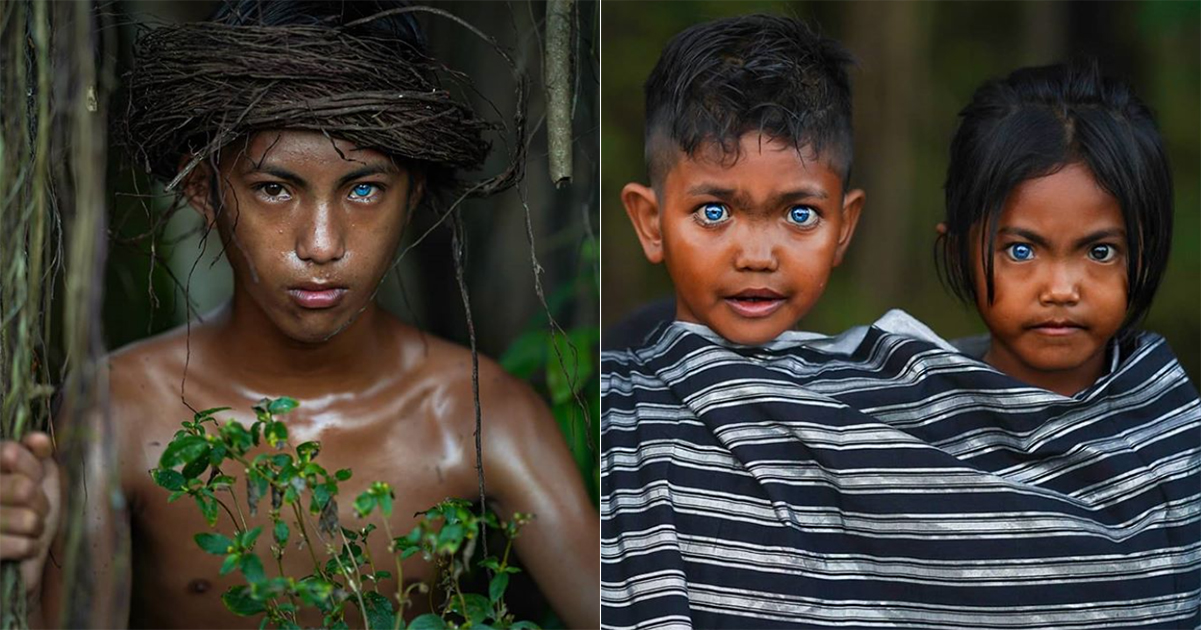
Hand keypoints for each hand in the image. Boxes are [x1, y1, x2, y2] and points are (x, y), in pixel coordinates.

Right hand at [0, 432, 59, 596]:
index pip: (11, 453)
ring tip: (27, 529)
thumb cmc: (24, 511)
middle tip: (36, 510)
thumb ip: (34, 454)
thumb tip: (38, 440)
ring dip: (36, 528)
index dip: (33, 468)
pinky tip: (20, 548)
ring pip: (27, 520)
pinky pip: (22, 547)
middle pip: (24, 489)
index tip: (34, 479)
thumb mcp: (34, 476)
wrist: (14, 561)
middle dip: (41, 502)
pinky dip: (29, 549)